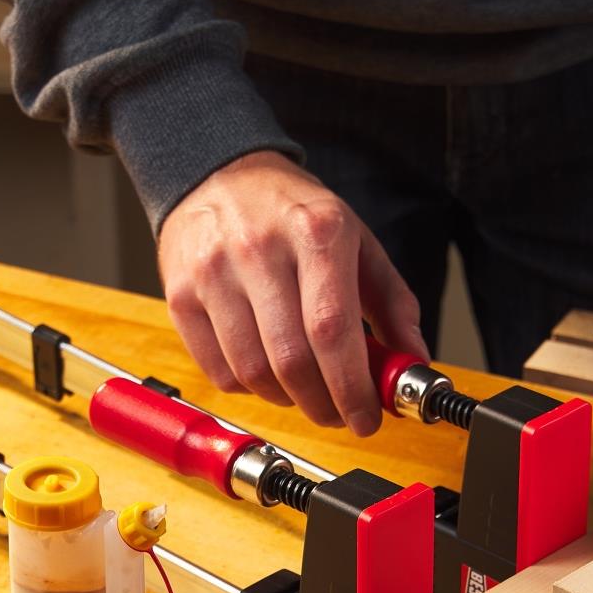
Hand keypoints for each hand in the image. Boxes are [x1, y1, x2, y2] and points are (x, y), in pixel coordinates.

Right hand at [157, 150, 427, 434]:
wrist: (218, 174)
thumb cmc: (293, 214)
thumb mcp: (356, 241)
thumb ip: (392, 304)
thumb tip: (411, 363)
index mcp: (316, 231)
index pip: (332, 330)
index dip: (350, 387)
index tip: (365, 417)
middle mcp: (259, 249)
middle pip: (292, 361)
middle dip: (323, 404)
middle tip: (339, 413)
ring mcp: (213, 273)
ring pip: (253, 374)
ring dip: (287, 399)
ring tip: (304, 389)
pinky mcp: (180, 295)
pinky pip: (219, 371)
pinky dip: (250, 388)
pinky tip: (266, 370)